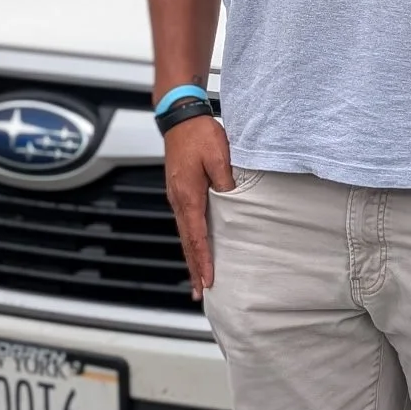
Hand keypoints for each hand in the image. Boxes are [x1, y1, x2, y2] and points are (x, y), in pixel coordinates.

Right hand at [163, 114, 234, 297]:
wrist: (180, 117)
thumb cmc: (199, 133)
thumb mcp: (218, 156)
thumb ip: (226, 182)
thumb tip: (233, 202)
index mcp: (188, 195)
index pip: (197, 236)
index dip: (203, 260)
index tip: (208, 279)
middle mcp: (179, 199)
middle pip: (187, 242)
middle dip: (194, 268)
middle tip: (201, 292)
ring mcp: (177, 196)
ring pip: (185, 234)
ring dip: (192, 256)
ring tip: (198, 278)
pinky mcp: (180, 191)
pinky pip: (186, 222)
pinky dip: (191, 240)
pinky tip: (196, 246)